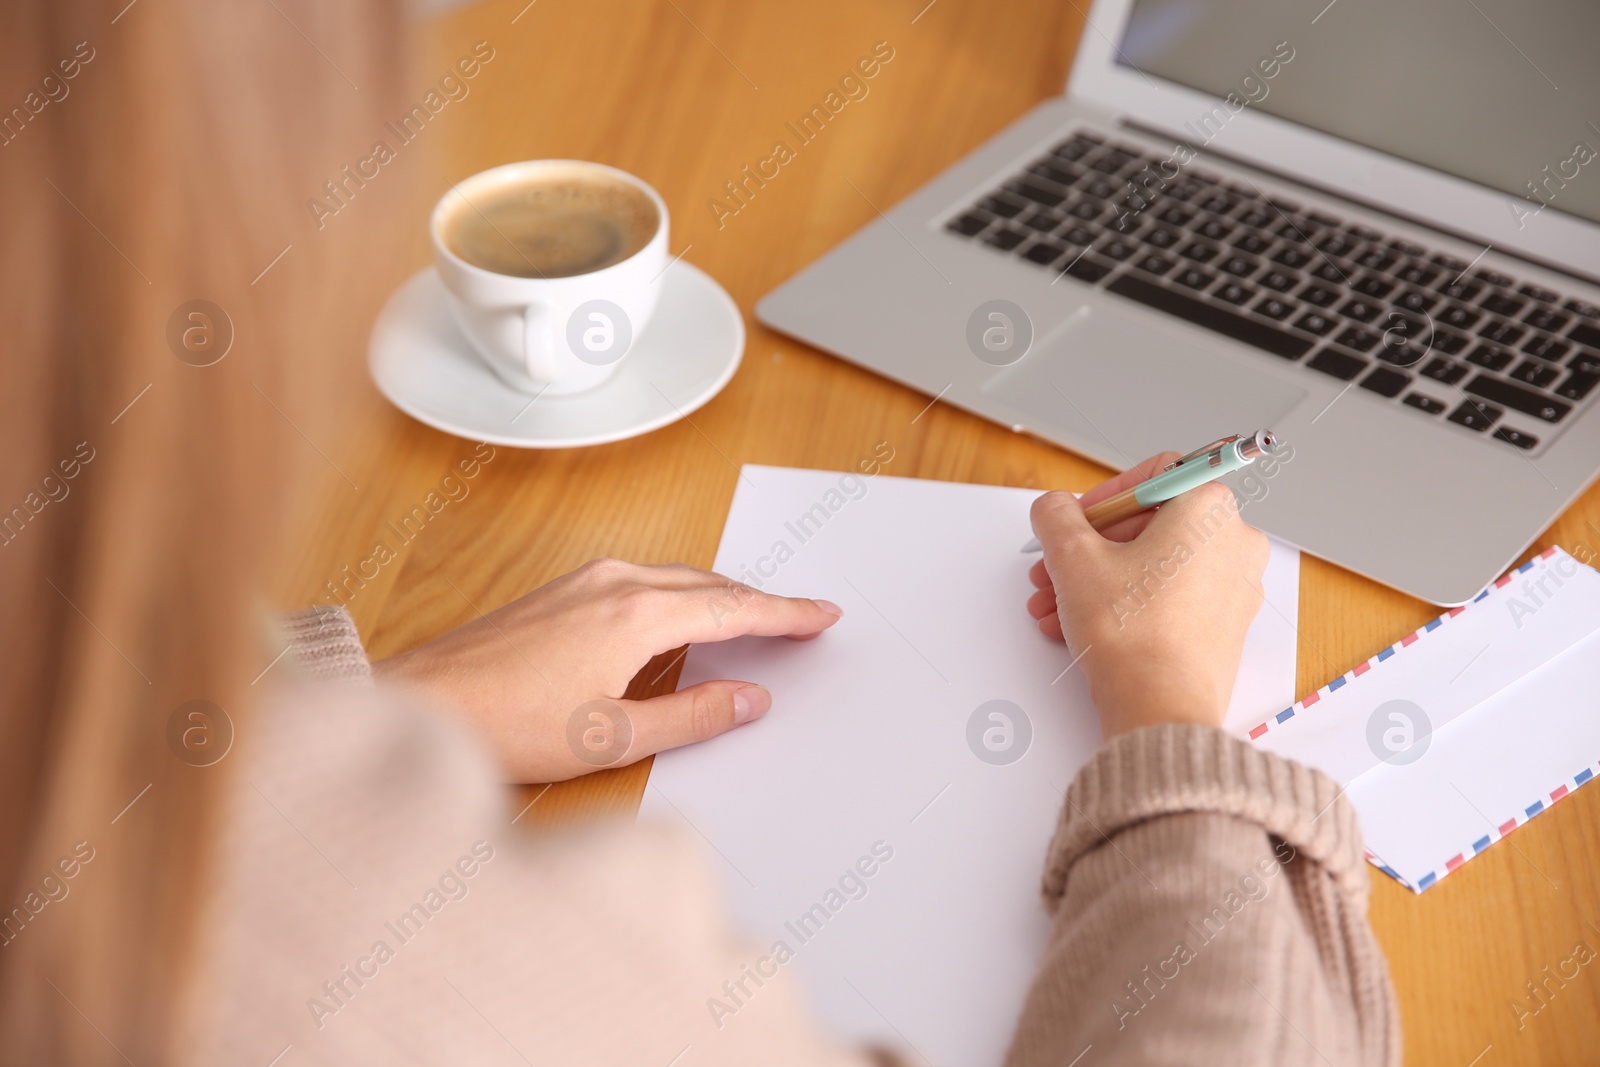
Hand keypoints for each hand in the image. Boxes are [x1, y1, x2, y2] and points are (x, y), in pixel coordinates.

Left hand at [374, 559, 842, 781]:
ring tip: (753, 622)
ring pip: (676, 578)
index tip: (823, 615)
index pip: (733, 607)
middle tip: (802, 621)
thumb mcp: (614, 738)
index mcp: (637, 615)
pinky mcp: (562, 589)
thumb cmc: (506, 726)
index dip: (786, 612)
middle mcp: (615, 582)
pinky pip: (643, 580)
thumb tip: (749, 699)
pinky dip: (680, 597)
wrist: (423, 701)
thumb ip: (692, 716)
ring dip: (719, 597)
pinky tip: (680, 623)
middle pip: (709, 584)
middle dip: (760, 602)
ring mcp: (585, 580)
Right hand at [1025, 453, 1268, 738]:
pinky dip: (1128, 602)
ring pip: (1155, 565)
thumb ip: (1056, 516)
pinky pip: (1171, 597)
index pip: (1153, 476)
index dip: (1104, 497)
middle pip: (1150, 525)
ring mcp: (1235, 586)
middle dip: (1092, 547)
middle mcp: (1234, 541)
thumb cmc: (1133, 634)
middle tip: (1057, 566)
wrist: (1159, 706)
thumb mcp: (1073, 557)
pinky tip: (1083, 625)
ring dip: (1100, 579)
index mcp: (1209, 508)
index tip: (1077, 520)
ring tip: (1058, 604)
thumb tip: (1055, 509)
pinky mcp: (1225, 624)